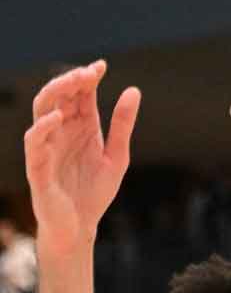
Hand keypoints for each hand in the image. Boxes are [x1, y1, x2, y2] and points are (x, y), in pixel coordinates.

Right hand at [24, 61, 139, 258]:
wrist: (80, 227)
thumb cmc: (94, 192)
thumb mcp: (117, 155)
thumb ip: (122, 125)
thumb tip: (134, 90)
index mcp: (80, 128)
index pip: (80, 95)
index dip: (88, 78)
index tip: (102, 66)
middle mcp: (62, 133)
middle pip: (58, 97)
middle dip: (71, 80)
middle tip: (89, 72)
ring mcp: (48, 148)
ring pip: (41, 112)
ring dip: (55, 94)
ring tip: (74, 83)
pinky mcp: (38, 167)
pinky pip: (34, 143)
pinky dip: (43, 128)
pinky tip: (58, 117)